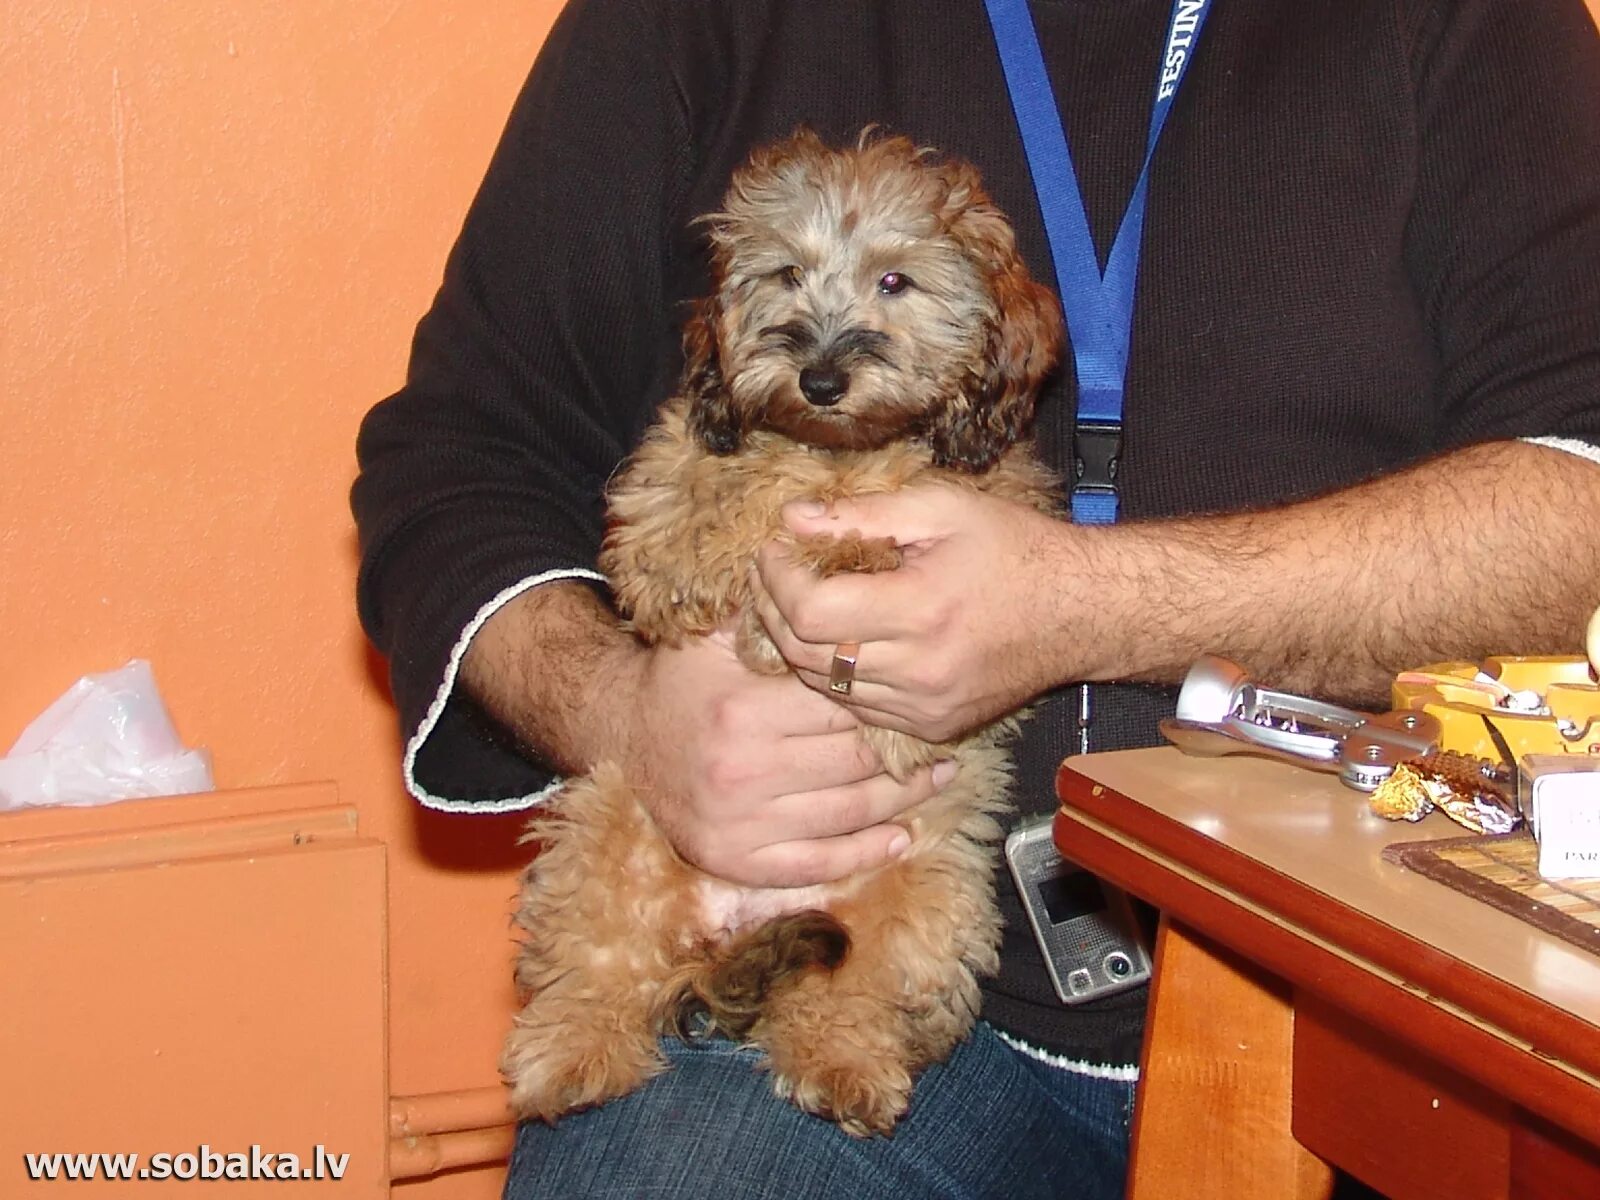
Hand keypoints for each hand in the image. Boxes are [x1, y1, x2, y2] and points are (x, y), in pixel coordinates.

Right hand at [611, 628, 954, 887]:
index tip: (911, 694)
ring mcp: (740, 823)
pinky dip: (863, 853)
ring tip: (936, 779)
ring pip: (847, 813)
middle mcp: (743, 770)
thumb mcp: (712, 636)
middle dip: (904, 752)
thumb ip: (769, 617)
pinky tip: (898, 836)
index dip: (882, 700)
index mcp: (744, 710)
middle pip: (854, 762)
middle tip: (938, 739)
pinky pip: (815, 864)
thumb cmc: (677, 679)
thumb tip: (831, 583)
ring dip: (902, 800)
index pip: (841, 708)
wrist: (618, 735)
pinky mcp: (734, 859)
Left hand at [751, 485, 1073, 742]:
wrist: (1081, 612)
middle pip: (806, 653)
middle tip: (770, 574)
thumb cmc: (1015, 549)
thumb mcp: (943, 508)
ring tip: (795, 602)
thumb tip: (793, 518)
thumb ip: (864, 513)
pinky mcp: (932, 726)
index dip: (776, 578)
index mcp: (921, 609)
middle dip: (772, 610)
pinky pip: (857, 707)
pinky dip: (837, 675)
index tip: (772, 550)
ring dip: (797, 645)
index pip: (810, 610)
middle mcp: (920, 669)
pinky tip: (840, 639)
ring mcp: (925, 706)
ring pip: (824, 686)